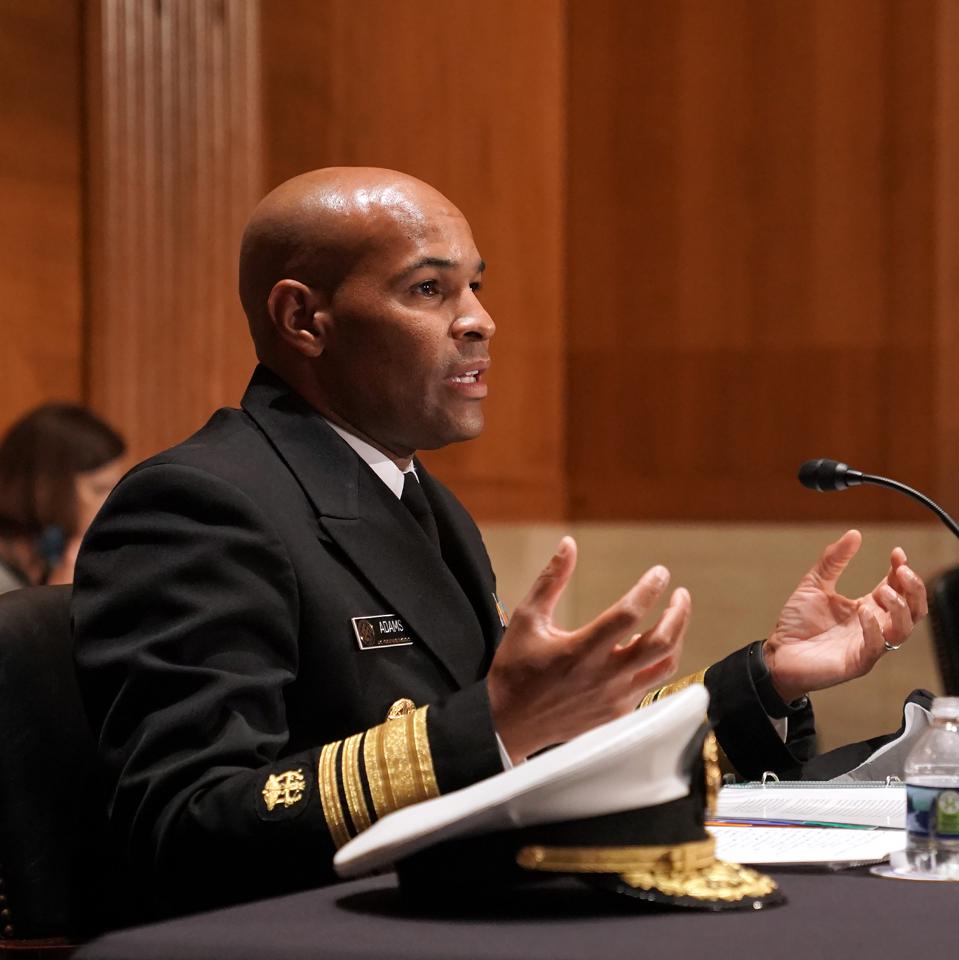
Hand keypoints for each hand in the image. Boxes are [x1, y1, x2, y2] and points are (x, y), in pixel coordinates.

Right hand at [486, 536, 691, 762]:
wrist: (509, 724)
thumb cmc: (515, 669)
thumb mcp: (527, 618)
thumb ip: (551, 580)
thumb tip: (569, 544)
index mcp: (580, 650)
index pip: (628, 614)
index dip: (649, 589)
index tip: (660, 573)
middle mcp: (603, 676)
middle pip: (661, 643)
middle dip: (678, 614)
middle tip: (680, 595)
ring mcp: (614, 698)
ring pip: (664, 666)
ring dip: (675, 638)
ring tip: (673, 619)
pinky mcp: (617, 714)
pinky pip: (650, 684)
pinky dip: (656, 662)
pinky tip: (650, 648)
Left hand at [764, 530, 927, 703]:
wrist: (778, 653)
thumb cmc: (797, 623)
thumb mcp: (814, 584)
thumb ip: (833, 560)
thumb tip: (854, 534)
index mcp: (867, 608)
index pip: (898, 589)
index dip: (902, 571)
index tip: (897, 553)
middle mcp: (873, 627)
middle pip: (913, 610)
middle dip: (913, 589)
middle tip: (902, 571)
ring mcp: (868, 646)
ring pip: (903, 629)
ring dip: (899, 607)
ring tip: (883, 591)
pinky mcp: (857, 662)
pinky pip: (877, 647)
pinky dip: (875, 629)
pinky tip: (865, 612)